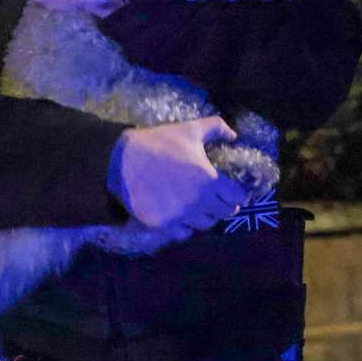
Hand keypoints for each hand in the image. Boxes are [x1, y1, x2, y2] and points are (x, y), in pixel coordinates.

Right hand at [109, 117, 248, 230]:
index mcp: (209, 181)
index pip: (236, 197)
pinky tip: (181, 216)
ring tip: (201, 207)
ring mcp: (180, 217)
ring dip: (206, 216)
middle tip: (218, 199)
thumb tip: (234, 134)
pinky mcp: (162, 225)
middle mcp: (198, 203)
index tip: (236, 193)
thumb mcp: (190, 129)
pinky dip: (185, 226)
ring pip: (204, 225)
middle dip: (224, 206)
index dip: (239, 195)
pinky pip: (182, 232)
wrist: (122, 161)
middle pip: (223, 213)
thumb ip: (217, 127)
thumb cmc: (160, 143)